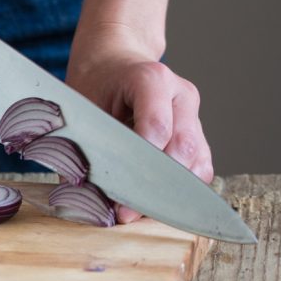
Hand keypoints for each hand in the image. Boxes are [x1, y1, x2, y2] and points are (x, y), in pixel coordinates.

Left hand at [66, 25, 212, 223]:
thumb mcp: (80, 111)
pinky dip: (180, 190)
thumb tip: (90, 199)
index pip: (157, 129)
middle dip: (154, 188)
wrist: (112, 65)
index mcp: (150, 79)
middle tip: (125, 215)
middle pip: (182, 149)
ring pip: (197, 161)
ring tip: (136, 212)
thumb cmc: (93, 89)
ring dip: (169, 193)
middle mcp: (180, 94)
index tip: (120, 202)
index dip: (140, 170)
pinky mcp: (198, 132)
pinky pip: (200, 167)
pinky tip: (153, 203)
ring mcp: (193, 113)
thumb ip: (86, 150)